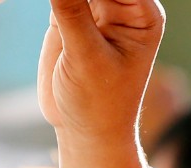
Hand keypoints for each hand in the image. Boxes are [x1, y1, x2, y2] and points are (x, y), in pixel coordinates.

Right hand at [38, 0, 165, 135]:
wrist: (84, 131)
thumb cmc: (99, 104)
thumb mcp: (86, 57)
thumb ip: (71, 11)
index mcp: (142, 14)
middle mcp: (123, 6)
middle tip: (61, 2)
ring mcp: (95, 9)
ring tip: (56, 12)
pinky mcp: (69, 15)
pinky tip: (47, 6)